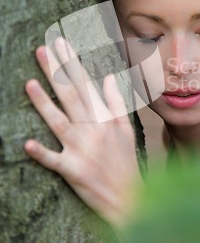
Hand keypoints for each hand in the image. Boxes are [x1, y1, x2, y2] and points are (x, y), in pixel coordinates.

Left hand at [24, 38, 142, 229]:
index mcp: (104, 119)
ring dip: (43, 104)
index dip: (72, 63)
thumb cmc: (126, 162)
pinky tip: (27, 144)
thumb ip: (116, 101)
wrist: (130, 198)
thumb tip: (109, 76)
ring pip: (59, 122)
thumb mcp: (126, 129)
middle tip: (41, 50)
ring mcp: (81, 150)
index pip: (85, 84)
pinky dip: (41, 153)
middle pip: (71, 96)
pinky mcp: (72, 171)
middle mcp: (92, 130)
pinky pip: (54, 161)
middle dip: (55, 72)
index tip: (61, 44)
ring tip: (29, 84)